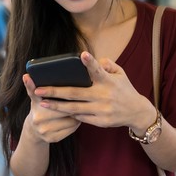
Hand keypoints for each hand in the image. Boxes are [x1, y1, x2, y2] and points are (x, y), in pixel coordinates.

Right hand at [23, 74, 80, 143]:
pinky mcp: (52, 139)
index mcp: (37, 107)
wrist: (34, 130)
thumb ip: (32, 87)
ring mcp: (45, 131)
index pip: (55, 101)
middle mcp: (39, 120)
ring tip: (82, 108)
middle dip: (74, 105)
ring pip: (70, 121)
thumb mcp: (35, 97)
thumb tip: (26, 75)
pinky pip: (71, 130)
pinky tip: (78, 118)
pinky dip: (76, 124)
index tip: (73, 92)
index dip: (63, 96)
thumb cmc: (39, 109)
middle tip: (83, 99)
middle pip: (64, 110)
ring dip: (78, 115)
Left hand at [34, 52, 154, 132]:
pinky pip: (81, 118)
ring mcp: (101, 110)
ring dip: (56, 106)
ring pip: (74, 108)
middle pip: (75, 93)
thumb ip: (107, 64)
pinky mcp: (100, 121)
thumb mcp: (120, 74)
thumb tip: (94, 60)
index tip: (82, 54)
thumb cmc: (124, 89)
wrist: (136, 112)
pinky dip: (69, 114)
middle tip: (38, 89)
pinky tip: (57, 111)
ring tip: (42, 102)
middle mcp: (104, 95)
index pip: (98, 70)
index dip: (90, 62)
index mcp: (109, 81)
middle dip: (55, 91)